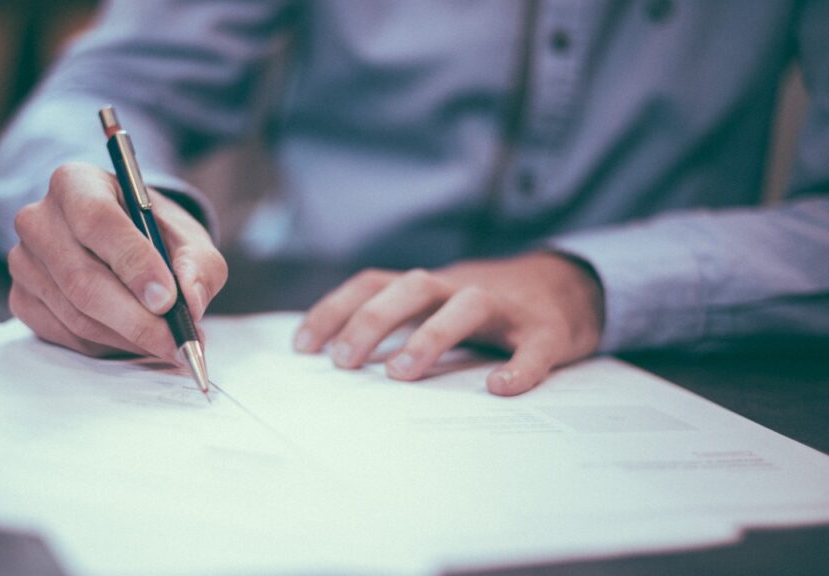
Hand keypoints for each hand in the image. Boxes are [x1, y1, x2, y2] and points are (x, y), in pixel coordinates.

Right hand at [7, 162, 226, 360]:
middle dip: (137, 319)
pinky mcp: (22, 299)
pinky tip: (136, 339)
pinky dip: (108, 345)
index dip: (133, 263)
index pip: (97, 221)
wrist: (122, 242)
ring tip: (168, 343)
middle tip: (177, 341)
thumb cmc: (154, 234)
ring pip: (77, 315)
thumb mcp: (188, 237)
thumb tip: (191, 302)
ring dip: (128, 337)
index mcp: (76, 183)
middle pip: (82, 279)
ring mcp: (23, 262)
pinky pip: (66, 335)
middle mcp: (39, 219)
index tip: (168, 299)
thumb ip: (198, 265)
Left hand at [293, 253, 603, 394]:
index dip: (335, 309)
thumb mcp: (437, 305)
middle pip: (412, 287)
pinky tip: (500, 388)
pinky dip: (519, 366)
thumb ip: (398, 323)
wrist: (569, 285)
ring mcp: (506, 306)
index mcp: (430, 286)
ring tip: (401, 374)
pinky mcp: (547, 330)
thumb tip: (338, 360)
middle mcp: (461, 287)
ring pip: (467, 306)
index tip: (302, 346)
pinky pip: (533, 346)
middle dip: (372, 320)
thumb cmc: (487, 307)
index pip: (373, 283)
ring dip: (430, 336)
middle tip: (343, 362)